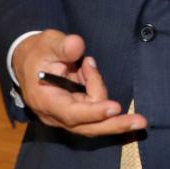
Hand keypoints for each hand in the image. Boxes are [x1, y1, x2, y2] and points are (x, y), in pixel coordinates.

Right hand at [13, 30, 146, 135]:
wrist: (29, 61)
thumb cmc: (39, 51)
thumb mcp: (48, 42)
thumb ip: (62, 45)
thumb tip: (77, 46)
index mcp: (45, 101)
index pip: (72, 113)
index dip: (94, 112)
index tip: (115, 107)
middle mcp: (56, 115)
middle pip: (89, 127)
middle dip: (115, 124)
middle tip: (141, 122)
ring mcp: (67, 117)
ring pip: (96, 116)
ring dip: (99, 89)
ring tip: (85, 64)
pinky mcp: (77, 113)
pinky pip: (96, 108)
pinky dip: (98, 90)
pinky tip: (88, 72)